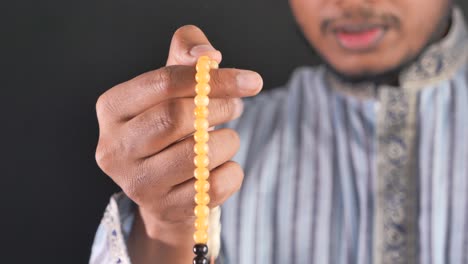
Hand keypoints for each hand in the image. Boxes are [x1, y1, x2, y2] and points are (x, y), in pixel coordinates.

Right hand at [95, 25, 262, 262]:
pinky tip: (221, 167)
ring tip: (226, 137)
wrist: (164, 184)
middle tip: (237, 106)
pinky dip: (231, 172)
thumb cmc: (171, 124)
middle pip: (175, 118)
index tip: (252, 81)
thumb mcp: (173, 85)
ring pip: (198, 155)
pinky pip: (214, 187)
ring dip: (227, 141)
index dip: (213, 79)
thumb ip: (187, 56)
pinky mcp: (163, 209)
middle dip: (219, 107)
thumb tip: (208, 55)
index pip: (162, 83)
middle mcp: (114, 148)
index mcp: (112, 108)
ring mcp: (136, 184)